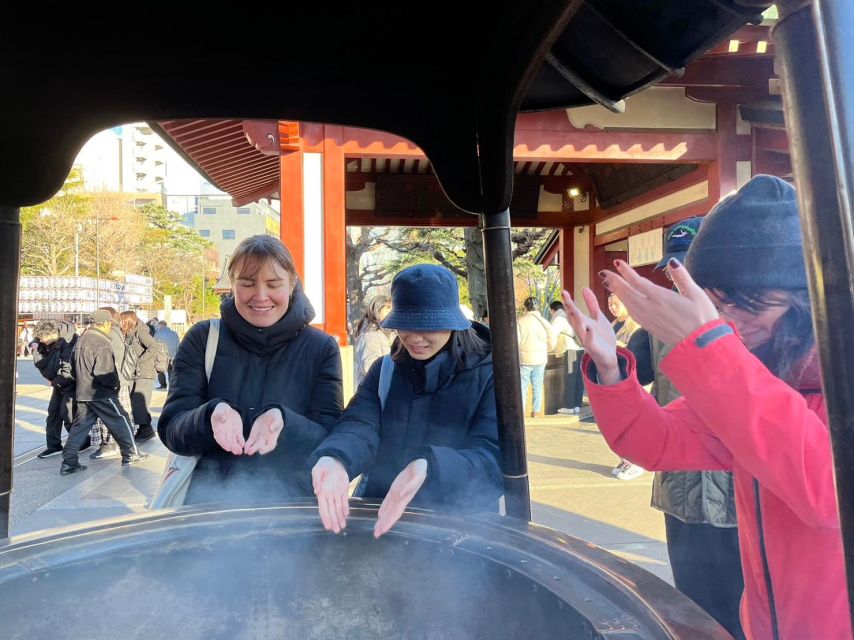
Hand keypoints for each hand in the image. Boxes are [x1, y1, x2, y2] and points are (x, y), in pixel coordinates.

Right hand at [210, 402, 244, 454]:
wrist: (227, 410)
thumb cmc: (221, 410)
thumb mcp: (220, 410)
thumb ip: (220, 414)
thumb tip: (222, 419)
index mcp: (218, 429)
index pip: (220, 438)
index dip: (224, 443)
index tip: (228, 448)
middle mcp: (224, 434)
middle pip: (228, 442)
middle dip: (232, 447)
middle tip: (236, 452)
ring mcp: (231, 434)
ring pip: (234, 442)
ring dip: (237, 447)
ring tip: (240, 452)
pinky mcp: (237, 432)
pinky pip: (240, 438)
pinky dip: (241, 442)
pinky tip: (244, 445)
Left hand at [244, 408, 283, 454]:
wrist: (269, 414)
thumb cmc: (275, 416)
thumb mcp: (277, 418)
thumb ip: (276, 423)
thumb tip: (272, 429)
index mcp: (273, 437)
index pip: (271, 446)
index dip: (266, 449)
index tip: (261, 450)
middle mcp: (266, 440)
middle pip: (261, 446)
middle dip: (255, 449)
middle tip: (250, 451)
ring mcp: (259, 438)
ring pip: (254, 446)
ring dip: (250, 449)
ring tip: (246, 451)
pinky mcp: (253, 436)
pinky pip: (250, 442)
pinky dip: (247, 445)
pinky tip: (244, 446)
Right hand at [312, 457, 350, 533]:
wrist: (333, 460)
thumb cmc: (324, 465)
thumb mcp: (318, 470)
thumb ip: (316, 479)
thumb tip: (317, 491)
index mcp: (322, 493)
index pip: (323, 508)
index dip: (325, 518)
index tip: (327, 526)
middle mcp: (329, 496)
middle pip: (331, 511)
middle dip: (333, 521)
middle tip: (336, 531)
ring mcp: (336, 494)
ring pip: (338, 508)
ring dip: (339, 518)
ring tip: (342, 527)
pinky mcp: (343, 490)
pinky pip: (344, 501)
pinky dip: (345, 509)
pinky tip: (346, 516)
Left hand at [374, 458, 427, 538]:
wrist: (420, 461)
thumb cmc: (420, 467)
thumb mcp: (419, 473)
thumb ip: (412, 484)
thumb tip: (401, 494)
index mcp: (405, 497)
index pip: (396, 513)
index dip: (389, 522)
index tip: (382, 531)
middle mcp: (401, 498)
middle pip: (391, 514)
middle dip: (384, 525)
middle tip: (376, 534)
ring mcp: (397, 494)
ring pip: (389, 509)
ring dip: (383, 519)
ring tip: (377, 528)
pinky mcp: (395, 488)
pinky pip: (388, 501)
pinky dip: (384, 508)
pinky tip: (380, 515)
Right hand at [560, 288, 620, 384]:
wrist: (609, 355)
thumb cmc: (602, 336)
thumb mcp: (598, 317)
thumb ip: (591, 304)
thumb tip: (584, 288)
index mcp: (583, 322)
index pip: (573, 311)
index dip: (568, 301)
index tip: (564, 291)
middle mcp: (582, 330)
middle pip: (573, 318)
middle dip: (569, 308)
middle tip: (564, 297)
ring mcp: (586, 339)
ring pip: (579, 328)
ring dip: (576, 319)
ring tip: (573, 309)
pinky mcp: (593, 347)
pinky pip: (589, 341)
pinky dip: (589, 335)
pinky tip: (589, 327)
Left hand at [599, 259, 718, 346]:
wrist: (700, 345)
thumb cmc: (702, 318)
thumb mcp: (696, 294)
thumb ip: (682, 277)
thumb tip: (672, 262)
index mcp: (661, 298)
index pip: (638, 282)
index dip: (626, 272)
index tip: (617, 263)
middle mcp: (650, 308)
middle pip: (627, 293)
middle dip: (614, 282)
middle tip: (603, 273)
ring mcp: (648, 319)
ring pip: (628, 303)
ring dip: (617, 292)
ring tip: (609, 283)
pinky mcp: (649, 327)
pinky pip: (632, 313)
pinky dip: (625, 304)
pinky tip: (623, 301)